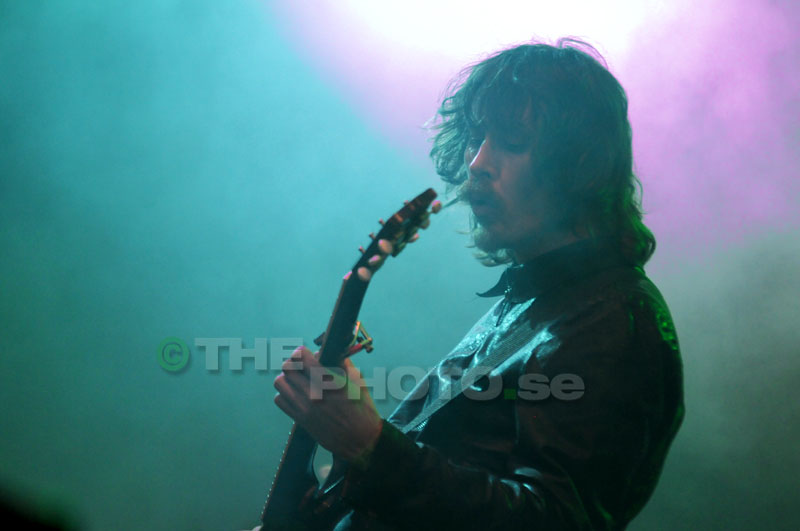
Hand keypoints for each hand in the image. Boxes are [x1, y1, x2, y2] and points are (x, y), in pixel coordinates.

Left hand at [273, 346, 382, 461]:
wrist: (361, 441)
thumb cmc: (362, 410)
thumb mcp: (358, 382)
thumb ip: (343, 364)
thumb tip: (330, 352)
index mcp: (328, 381)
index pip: (300, 357)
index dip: (301, 352)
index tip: (305, 354)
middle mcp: (313, 393)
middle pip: (287, 368)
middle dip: (293, 364)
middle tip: (301, 367)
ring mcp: (304, 407)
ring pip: (279, 383)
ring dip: (287, 379)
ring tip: (297, 381)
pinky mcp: (300, 419)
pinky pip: (279, 400)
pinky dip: (285, 395)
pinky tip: (296, 395)